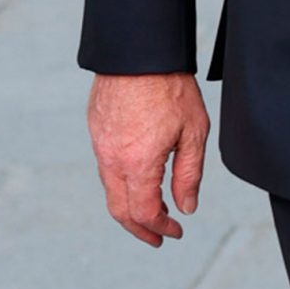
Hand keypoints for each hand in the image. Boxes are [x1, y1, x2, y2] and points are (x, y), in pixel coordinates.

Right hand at [88, 72, 209, 246]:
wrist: (138, 51)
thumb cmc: (170, 87)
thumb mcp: (193, 134)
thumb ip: (188, 175)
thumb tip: (186, 207)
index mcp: (137, 163)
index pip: (144, 213)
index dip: (161, 228)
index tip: (176, 231)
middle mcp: (112, 159)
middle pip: (120, 210)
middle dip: (140, 229)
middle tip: (159, 237)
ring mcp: (100, 145)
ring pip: (110, 190)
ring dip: (131, 207)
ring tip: (154, 210)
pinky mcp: (96, 131)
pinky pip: (106, 168)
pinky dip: (122, 184)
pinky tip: (140, 180)